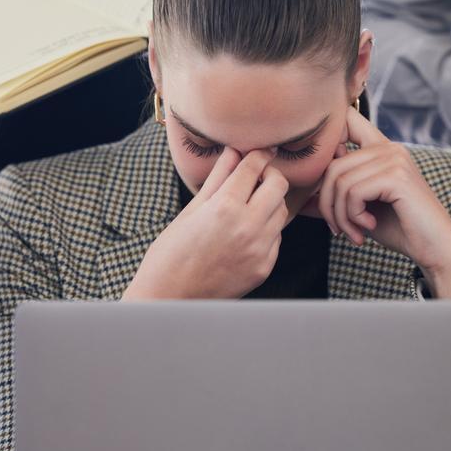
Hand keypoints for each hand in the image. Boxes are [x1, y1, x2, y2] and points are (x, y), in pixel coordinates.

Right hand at [122, 148, 287, 299]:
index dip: (258, 155)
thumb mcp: (191, 210)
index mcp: (225, 207)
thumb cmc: (171, 252)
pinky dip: (266, 229)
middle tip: (256, 178)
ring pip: (281, 211)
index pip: (253, 167)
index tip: (260, 151)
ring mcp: (259, 250)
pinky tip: (245, 232)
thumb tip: (232, 151)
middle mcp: (248, 227)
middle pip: (278, 186)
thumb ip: (218, 178)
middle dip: (269, 176)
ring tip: (248, 206)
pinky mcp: (264, 268)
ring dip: (269, 203)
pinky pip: (276, 238)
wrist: (170, 298)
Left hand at [309, 107, 450, 298]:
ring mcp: (394, 159)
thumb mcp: (359, 211)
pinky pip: (353, 192)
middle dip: (327, 203)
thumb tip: (299, 201)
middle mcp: (388, 148)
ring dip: (339, 215)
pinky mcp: (396, 176)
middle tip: (339, 229)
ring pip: (339, 181)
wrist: (436, 250)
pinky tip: (367, 227)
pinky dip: (352, 215)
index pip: (347, 120)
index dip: (327, 141)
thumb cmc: (400, 229)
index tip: (326, 182)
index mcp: (381, 149)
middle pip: (331, 164)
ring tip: (353, 232)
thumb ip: (334, 198)